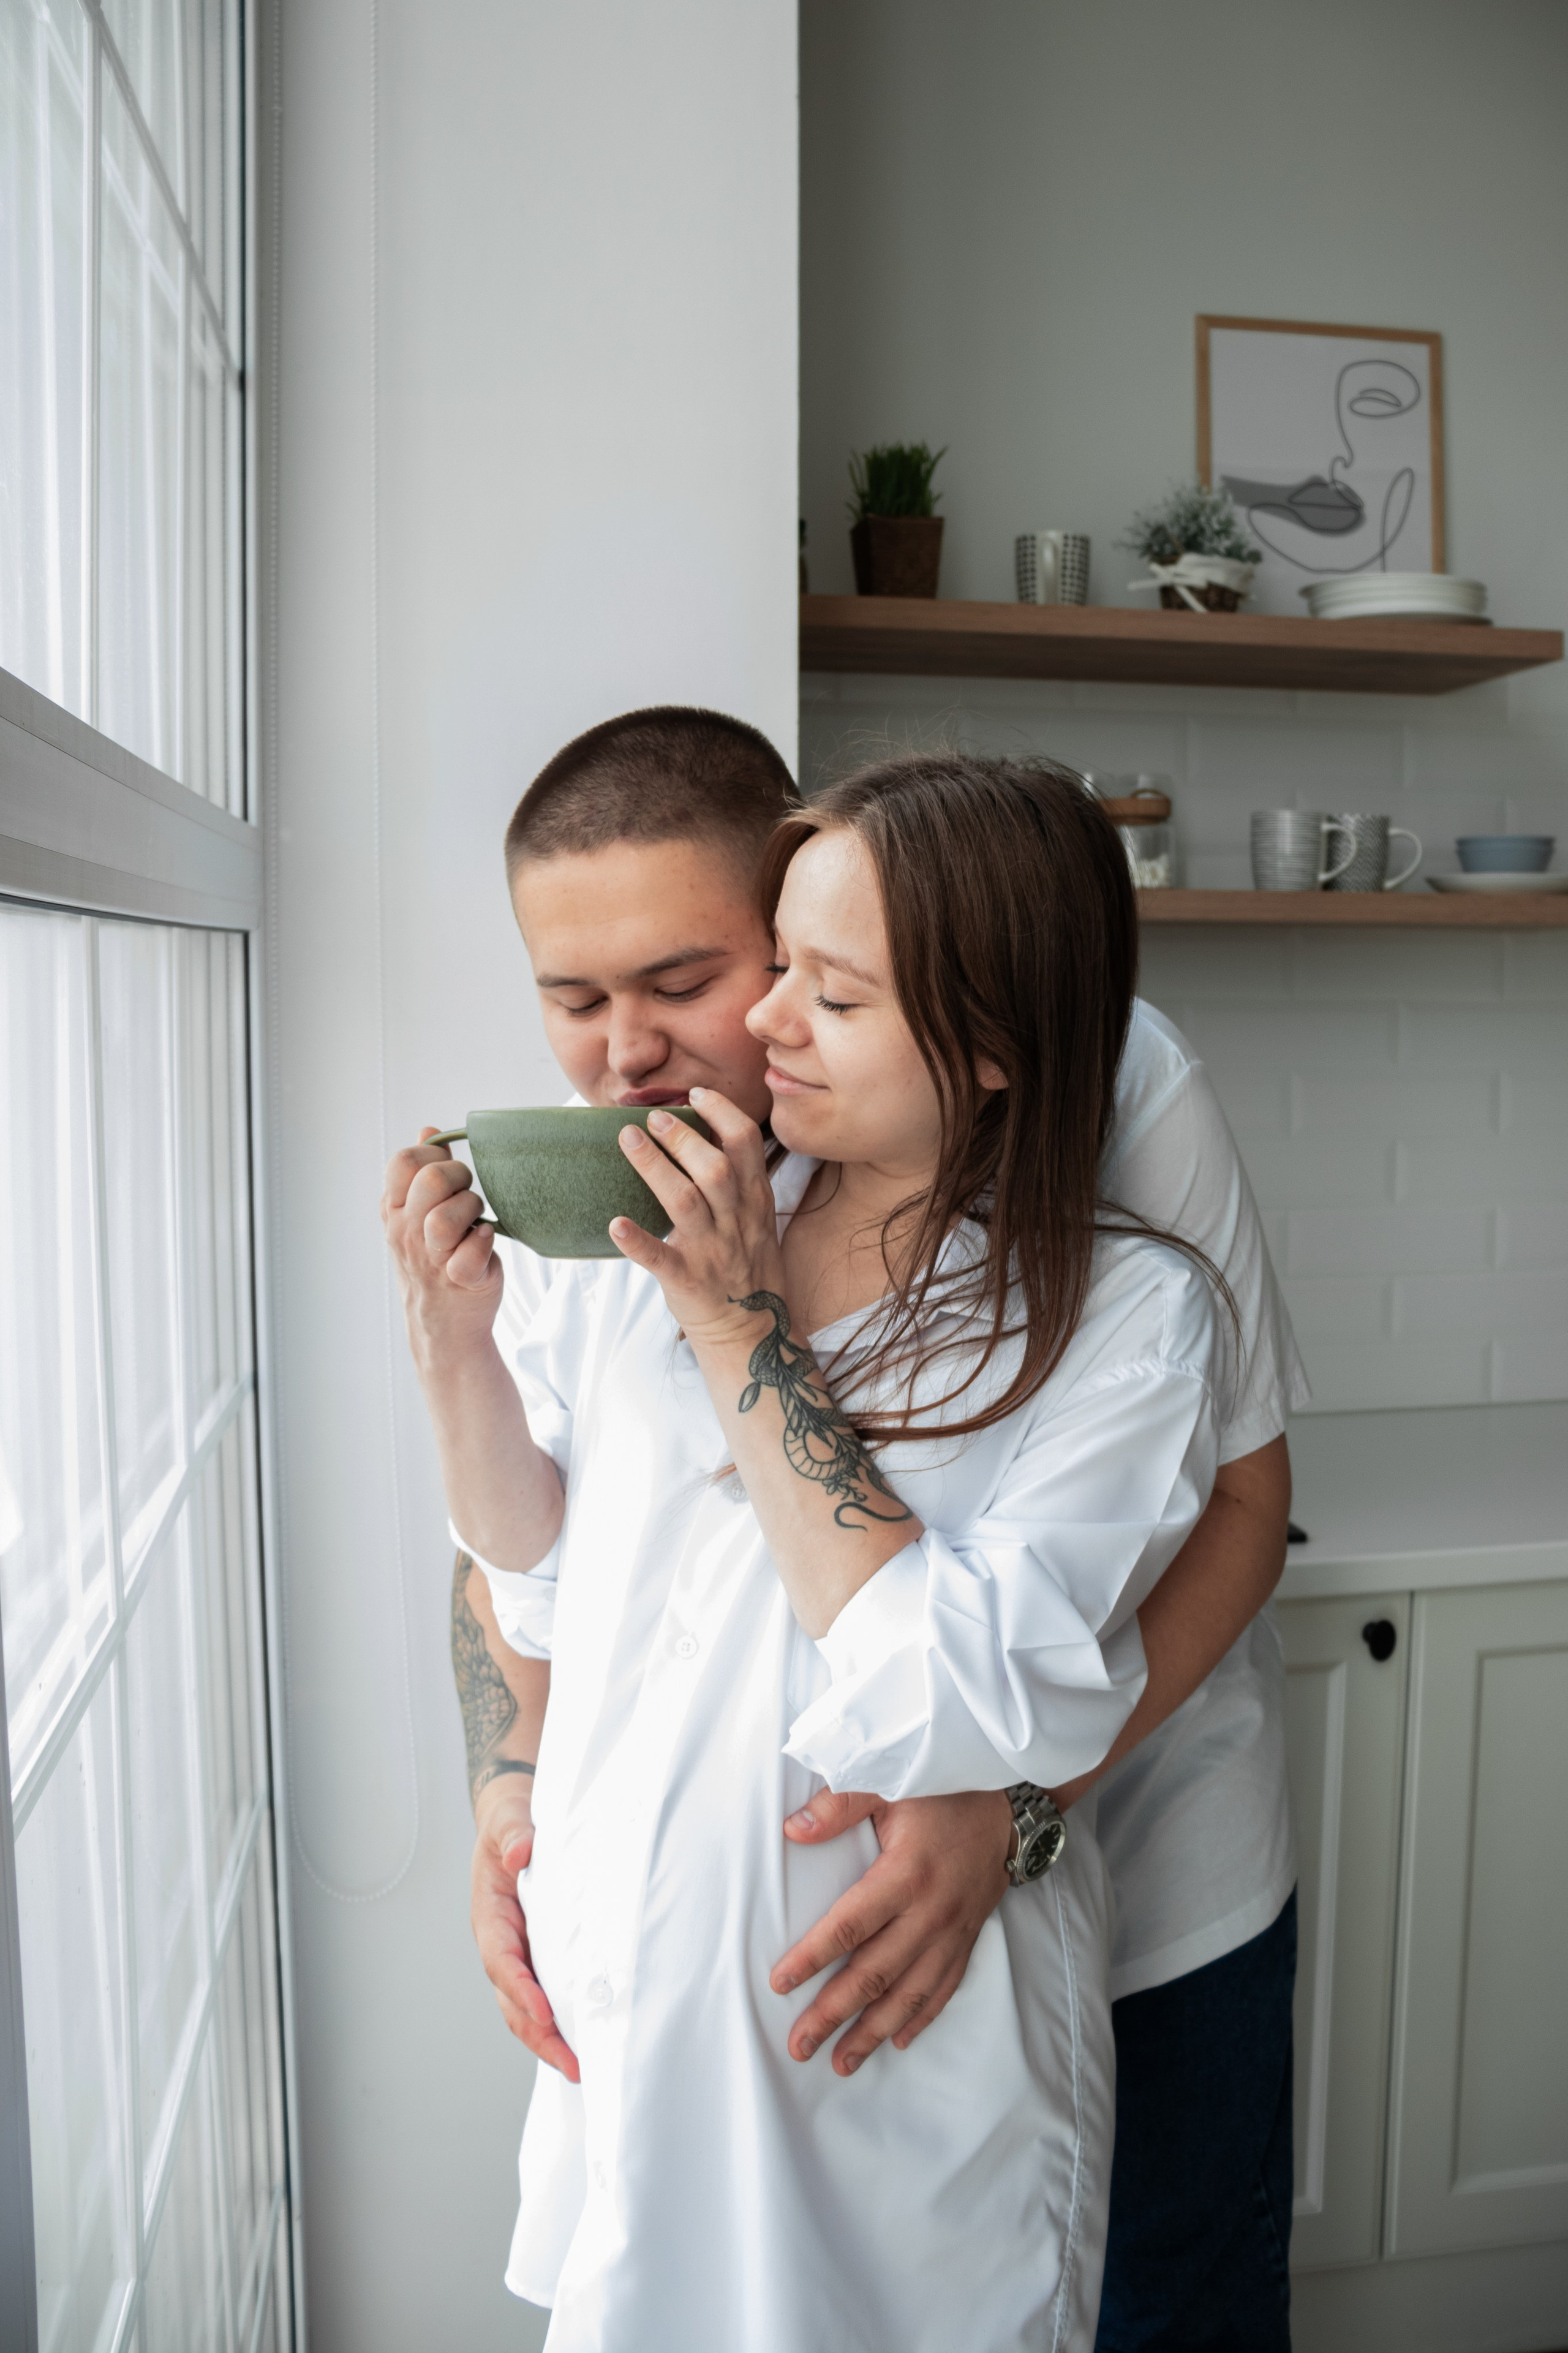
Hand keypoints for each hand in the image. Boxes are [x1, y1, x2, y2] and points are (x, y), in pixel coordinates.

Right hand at [382, 1127, 502, 1362]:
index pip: (403, 1162)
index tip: (448, 1173)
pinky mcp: (462, 1280)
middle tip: (467, 1195)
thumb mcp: (419, 1212)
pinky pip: (471, 1254)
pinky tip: (485, 1241)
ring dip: (472, 1210)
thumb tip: (429, 1130)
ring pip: (447, 1218)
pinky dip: (484, 1243)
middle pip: (431, 1182)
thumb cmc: (436, 1258)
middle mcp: (407, 1232)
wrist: (444, 1322)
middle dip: (460, 1178)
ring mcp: (431, 1258)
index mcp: (394, 1210)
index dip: (433, 1156)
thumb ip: (423, 1170)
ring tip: (476, 1221)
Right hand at [470, 1779, 578, 2081]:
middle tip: (571, 2063)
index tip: (543, 2010)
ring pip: (527, 2007)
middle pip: (512, 1999)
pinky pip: (546, 1994)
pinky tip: (585, 2041)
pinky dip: (560, 2022)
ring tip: (580, 2068)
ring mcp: (520, 1953)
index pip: (501, 1958)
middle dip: (538, 2034)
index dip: (519, 1987)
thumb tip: (518, 1854)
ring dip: (550, 2039)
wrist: (514, 1821)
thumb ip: (513, 1835)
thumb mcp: (508, 1820)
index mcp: (490, 1914)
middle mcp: (502, 1942)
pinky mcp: (540, 1956)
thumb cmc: (510, 1823)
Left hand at [608, 1092, 784, 1343]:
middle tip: (651, 1118)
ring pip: (685, 1202)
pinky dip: (638, 1241)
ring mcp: (713, 1251)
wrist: (752, 1330)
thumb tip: (706, 1129)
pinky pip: (661, 1259)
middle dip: (681, 1136)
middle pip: (713, 1167)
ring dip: (654, 1167)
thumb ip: (739, 1177)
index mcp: (755, 1199)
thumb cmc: (746, 1264)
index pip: (746, 1142)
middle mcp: (737, 1220)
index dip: (721, 1112)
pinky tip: (615, 1224)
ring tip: (628, 1140)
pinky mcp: (688, 1281)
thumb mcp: (757, 1216)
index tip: (694, 1093)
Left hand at [770, 1788, 1012, 2075]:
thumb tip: (793, 1830)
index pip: (849, 1926)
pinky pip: (943, 1988)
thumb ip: (840, 1804)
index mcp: (905, 1875)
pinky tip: (897, 2040)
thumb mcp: (891, 1783)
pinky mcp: (967, 1938)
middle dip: (833, 2014)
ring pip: (909, 1994)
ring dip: (873, 2032)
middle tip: (799, 2045)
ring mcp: (953, 1932)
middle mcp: (930, 1913)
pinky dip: (920, 2018)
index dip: (812, 1957)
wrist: (1011, 1806)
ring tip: (841, 2062)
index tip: (779, 1983)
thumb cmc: (945, 1791)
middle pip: (874, 1974)